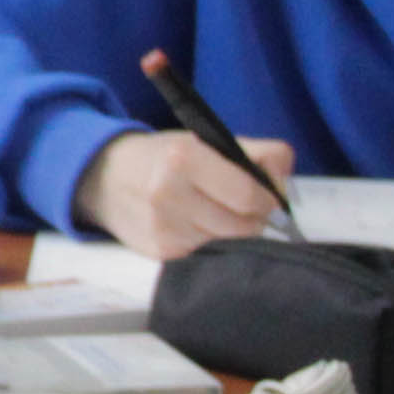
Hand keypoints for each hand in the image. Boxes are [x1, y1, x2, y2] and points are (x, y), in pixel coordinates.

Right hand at [76, 126, 296, 257]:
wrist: (107, 178)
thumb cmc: (166, 157)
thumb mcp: (209, 140)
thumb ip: (259, 153)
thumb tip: (286, 180)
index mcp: (182, 158)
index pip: (247, 195)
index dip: (269, 200)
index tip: (270, 197)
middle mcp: (167, 194)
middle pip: (242, 226)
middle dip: (255, 219)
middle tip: (249, 207)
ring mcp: (162, 228)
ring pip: (228, 243)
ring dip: (234, 233)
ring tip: (221, 213)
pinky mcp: (160, 253)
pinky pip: (208, 254)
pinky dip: (213, 242)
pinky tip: (200, 226)